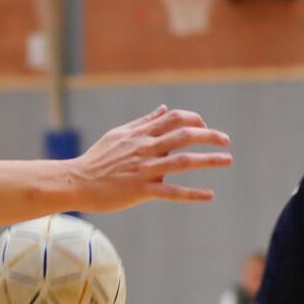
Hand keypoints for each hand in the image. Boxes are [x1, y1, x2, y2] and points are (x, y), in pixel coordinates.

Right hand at [68, 106, 232, 212]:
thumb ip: (143, 122)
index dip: (195, 119)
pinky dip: (192, 193)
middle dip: (210, 136)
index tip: (205, 126)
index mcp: (140, 135)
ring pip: (183, 162)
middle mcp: (145, 149)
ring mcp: (144, 170)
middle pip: (185, 136)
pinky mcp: (141, 190)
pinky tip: (209, 195)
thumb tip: (164, 109)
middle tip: (226, 141)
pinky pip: (172, 192)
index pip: (174, 119)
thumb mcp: (118, 135)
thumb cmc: (96, 159)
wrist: (75, 182)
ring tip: (227, 160)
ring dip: (209, 160)